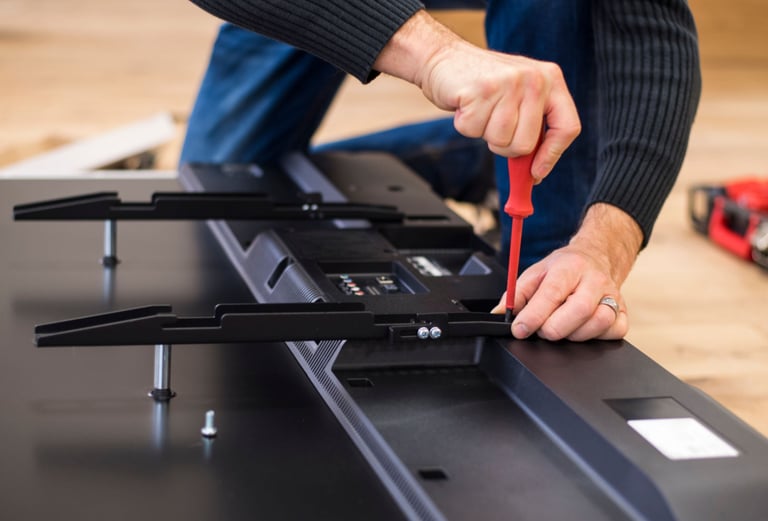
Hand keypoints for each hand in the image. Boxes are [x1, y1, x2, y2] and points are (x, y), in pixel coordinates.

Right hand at [374, 10, 579, 180]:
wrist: (444, 57)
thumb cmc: (483, 84)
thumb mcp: (518, 97)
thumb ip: (532, 126)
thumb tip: (535, 172)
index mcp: (550, 79)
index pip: (567, 127)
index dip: (552, 155)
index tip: (536, 172)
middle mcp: (534, 79)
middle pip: (526, 144)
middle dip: (505, 146)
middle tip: (493, 127)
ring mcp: (507, 83)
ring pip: (499, 141)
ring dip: (483, 133)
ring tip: (479, 109)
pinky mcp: (480, 90)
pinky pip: (474, 131)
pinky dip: (465, 125)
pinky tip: (465, 105)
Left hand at [492, 204, 642, 340]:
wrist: (595, 257)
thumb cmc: (563, 268)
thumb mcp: (535, 272)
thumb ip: (515, 294)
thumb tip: (499, 314)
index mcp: (569, 267)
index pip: (552, 293)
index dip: (534, 315)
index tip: (520, 329)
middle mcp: (594, 280)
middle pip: (579, 310)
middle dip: (554, 328)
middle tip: (542, 330)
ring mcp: (612, 296)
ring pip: (599, 323)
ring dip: (574, 334)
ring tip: (561, 328)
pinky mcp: (623, 311)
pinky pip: (616, 331)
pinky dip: (597, 337)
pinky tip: (583, 330)